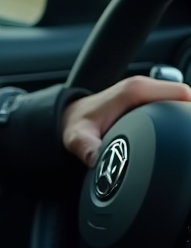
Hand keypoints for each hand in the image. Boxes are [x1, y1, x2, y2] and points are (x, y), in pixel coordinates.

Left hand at [62, 76, 190, 166]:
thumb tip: (96, 159)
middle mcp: (142, 88)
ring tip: (188, 140)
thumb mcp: (78, 137)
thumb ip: (86, 147)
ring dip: (186, 116)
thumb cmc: (77, 124)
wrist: (68, 117)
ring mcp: (145, 93)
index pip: (180, 92)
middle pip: (185, 96)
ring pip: (180, 101)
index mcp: (134, 91)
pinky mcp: (146, 100)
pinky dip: (180, 116)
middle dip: (190, 117)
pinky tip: (181, 134)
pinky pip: (172, 105)